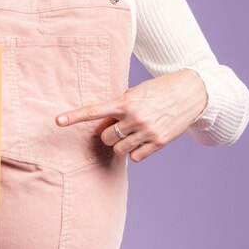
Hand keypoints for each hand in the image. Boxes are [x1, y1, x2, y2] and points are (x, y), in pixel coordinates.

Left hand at [55, 69, 206, 161]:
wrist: (191, 92)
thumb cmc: (158, 91)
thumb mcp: (135, 93)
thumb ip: (117, 108)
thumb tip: (101, 127)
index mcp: (125, 102)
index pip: (94, 111)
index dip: (74, 116)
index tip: (57, 121)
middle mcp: (134, 117)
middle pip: (105, 138)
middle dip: (109, 134)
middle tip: (120, 126)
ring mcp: (147, 131)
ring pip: (118, 150)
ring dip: (121, 144)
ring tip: (133, 133)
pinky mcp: (159, 142)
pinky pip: (135, 157)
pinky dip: (135, 152)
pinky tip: (143, 140)